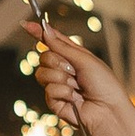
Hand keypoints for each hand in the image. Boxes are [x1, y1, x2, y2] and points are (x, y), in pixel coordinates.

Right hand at [26, 20, 134, 135]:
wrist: (108, 110)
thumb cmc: (104, 84)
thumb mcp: (85, 59)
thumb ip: (62, 46)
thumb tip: (46, 30)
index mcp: (73, 57)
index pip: (52, 42)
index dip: (39, 33)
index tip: (26, 25)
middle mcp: (63, 70)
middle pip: (44, 57)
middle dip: (57, 62)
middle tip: (74, 71)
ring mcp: (58, 85)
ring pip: (42, 73)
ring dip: (60, 78)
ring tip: (76, 87)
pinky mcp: (55, 101)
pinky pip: (48, 90)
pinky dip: (63, 92)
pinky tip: (74, 99)